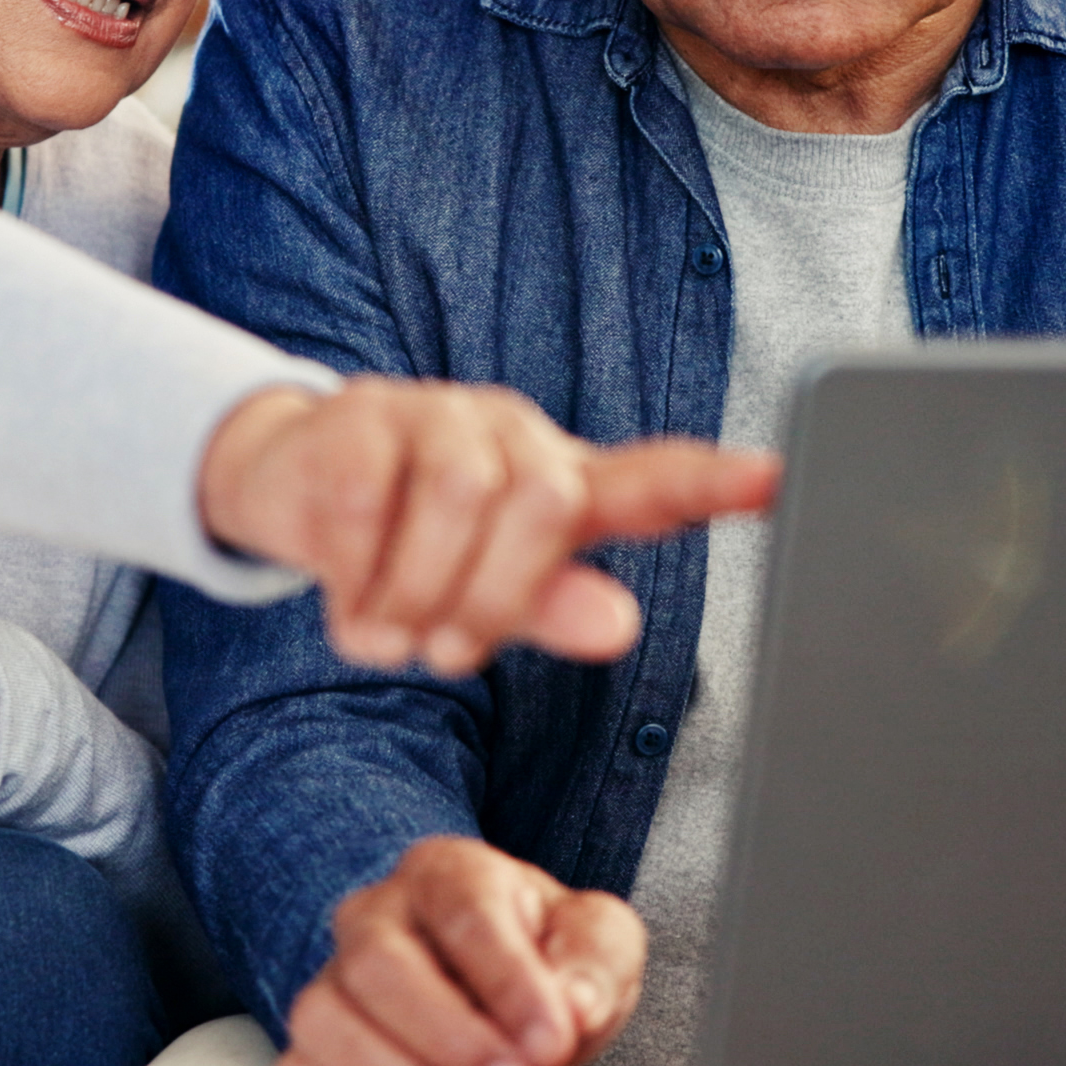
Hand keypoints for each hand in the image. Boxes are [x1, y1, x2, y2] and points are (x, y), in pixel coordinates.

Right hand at [198, 380, 778, 674]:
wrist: (289, 486)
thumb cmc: (414, 546)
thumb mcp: (487, 594)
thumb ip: (551, 607)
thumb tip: (620, 622)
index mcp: (562, 481)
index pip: (653, 478)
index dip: (714, 481)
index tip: (775, 479)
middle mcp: (512, 435)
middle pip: (545, 502)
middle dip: (494, 598)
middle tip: (446, 651)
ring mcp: (436, 414)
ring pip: (460, 496)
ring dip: (419, 591)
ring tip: (389, 633)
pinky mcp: (360, 416)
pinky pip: (370, 501)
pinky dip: (357, 575)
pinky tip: (349, 599)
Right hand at [273, 835, 643, 1065]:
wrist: (507, 996)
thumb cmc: (546, 960)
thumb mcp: (599, 944)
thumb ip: (595, 962)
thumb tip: (573, 1004)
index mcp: (450, 872)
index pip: (465, 913)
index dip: (508, 982)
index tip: (551, 1040)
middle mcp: (378, 914)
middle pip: (378, 964)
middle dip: (449, 1038)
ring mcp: (336, 978)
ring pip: (323, 1019)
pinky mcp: (317, 1042)